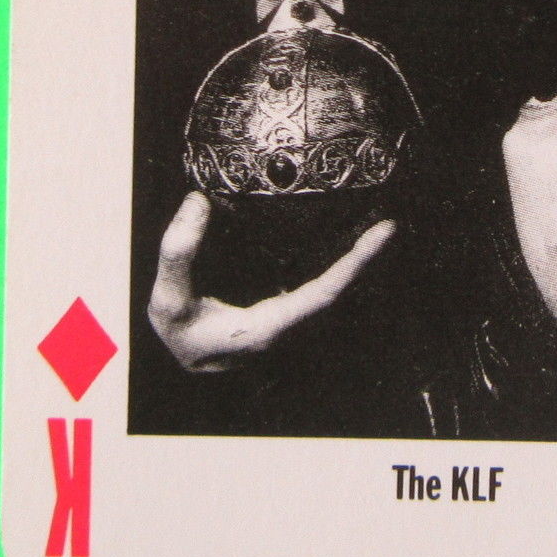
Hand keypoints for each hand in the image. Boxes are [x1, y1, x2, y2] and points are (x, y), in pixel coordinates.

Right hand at [148, 191, 395, 372]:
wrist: (181, 355)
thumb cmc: (179, 333)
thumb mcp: (167, 299)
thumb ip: (178, 253)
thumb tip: (198, 201)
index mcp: (269, 328)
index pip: (324, 295)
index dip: (354, 264)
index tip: (382, 235)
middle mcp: (289, 329)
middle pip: (340, 294)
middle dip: (366, 260)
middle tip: (389, 227)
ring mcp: (292, 321)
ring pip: (334, 293)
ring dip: (356, 263)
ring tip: (378, 230)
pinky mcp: (288, 309)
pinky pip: (320, 288)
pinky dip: (338, 265)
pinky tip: (346, 241)